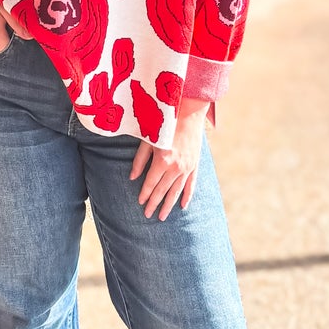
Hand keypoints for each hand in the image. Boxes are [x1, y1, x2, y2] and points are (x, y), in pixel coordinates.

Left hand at [130, 97, 209, 219]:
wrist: (189, 112)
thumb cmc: (165, 123)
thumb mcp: (148, 139)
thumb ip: (140, 160)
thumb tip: (132, 177)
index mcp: (162, 161)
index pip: (150, 183)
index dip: (144, 194)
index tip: (140, 203)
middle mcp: (176, 167)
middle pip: (162, 190)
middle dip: (154, 203)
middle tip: (147, 215)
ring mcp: (187, 168)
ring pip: (176, 191)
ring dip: (169, 204)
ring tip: (162, 216)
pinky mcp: (195, 165)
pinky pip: (191, 185)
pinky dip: (187, 196)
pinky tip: (182, 206)